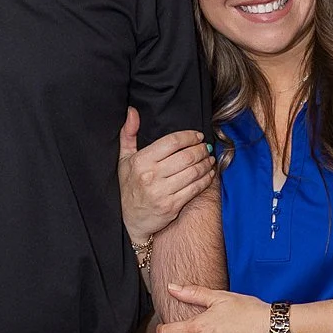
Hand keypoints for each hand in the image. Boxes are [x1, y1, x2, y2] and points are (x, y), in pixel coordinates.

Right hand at [118, 108, 214, 243]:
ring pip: (193, 172)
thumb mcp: (124, 160)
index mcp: (141, 161)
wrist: (132, 220)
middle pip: (186, 156)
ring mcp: (162, 192)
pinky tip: (208, 174)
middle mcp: (151, 176)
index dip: (189, 137)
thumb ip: (128, 134)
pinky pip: (195, 188)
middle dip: (201, 150)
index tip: (197, 136)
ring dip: (206, 163)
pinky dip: (206, 179)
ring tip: (209, 159)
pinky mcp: (172, 206)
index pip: (172, 142)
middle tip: (206, 147)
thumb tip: (132, 111)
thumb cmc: (129, 187)